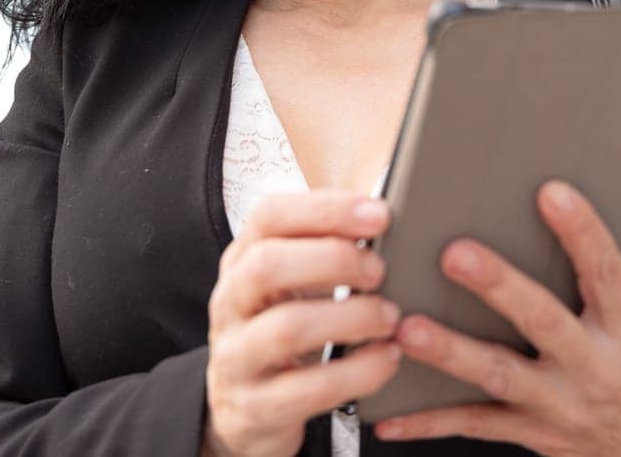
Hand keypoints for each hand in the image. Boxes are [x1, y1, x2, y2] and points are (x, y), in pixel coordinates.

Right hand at [202, 190, 404, 456]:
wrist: (242, 411)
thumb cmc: (279, 332)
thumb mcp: (287, 286)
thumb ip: (322, 251)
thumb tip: (383, 217)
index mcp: (241, 262)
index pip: (269, 217)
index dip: (325, 209)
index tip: (379, 214)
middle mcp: (230, 304)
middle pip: (267, 266)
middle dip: (333, 260)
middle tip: (381, 270)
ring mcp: (236, 358)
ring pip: (287, 329)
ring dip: (351, 317)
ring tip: (390, 317)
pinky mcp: (255, 408)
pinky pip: (308, 389)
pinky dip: (357, 372)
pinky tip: (386, 359)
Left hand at [372, 180, 620, 456]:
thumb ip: (597, 282)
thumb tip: (542, 222)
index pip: (605, 271)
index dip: (581, 231)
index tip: (551, 191)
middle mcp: (594, 366)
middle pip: (543, 320)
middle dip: (499, 287)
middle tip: (455, 254)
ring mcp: (562, 405)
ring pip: (499, 375)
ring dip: (450, 353)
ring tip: (406, 328)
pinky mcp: (535, 434)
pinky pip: (476, 426)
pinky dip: (429, 423)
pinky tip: (388, 415)